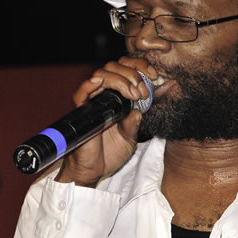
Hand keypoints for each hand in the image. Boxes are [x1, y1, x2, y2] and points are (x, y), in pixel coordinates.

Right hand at [56, 57, 158, 186]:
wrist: (94, 171)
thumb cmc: (110, 154)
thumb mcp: (130, 137)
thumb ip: (135, 123)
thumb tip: (141, 109)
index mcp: (118, 98)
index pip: (127, 70)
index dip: (140, 67)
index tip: (155, 77)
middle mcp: (105, 96)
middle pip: (114, 67)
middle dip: (133, 74)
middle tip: (143, 91)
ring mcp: (93, 102)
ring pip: (102, 74)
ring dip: (120, 79)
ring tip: (133, 93)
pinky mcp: (82, 111)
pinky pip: (82, 93)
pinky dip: (90, 85)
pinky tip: (100, 83)